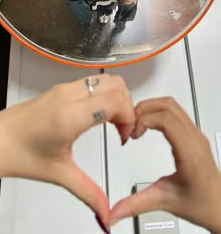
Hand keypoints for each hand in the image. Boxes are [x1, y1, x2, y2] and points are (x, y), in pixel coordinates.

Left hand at [0, 74, 134, 228]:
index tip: (124, 135)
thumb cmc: (18, 153)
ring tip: (112, 121)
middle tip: (122, 128)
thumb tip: (106, 211)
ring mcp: (64, 89)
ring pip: (105, 79)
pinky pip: (92, 82)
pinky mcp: (60, 88)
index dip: (129, 117)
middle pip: (115, 84)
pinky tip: (98, 115)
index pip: (115, 100)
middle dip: (127, 106)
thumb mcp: (58, 174)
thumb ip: (88, 192)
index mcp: (69, 116)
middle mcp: (68, 96)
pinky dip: (104, 94)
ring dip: (116, 98)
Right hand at [110, 97, 220, 233]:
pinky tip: (148, 125)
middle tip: (130, 124)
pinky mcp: (194, 134)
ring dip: (150, 108)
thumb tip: (114, 212)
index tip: (133, 133)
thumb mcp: (165, 202)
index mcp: (190, 154)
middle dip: (144, 109)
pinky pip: (175, 112)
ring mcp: (196, 134)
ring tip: (137, 123)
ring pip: (172, 105)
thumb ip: (136, 204)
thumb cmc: (202, 204)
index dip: (144, 119)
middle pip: (168, 105)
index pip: (166, 119)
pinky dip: (157, 112)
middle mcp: (195, 139)